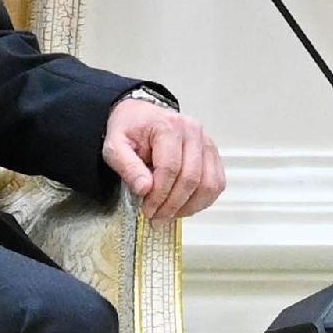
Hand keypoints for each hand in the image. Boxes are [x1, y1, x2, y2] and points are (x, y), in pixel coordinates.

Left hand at [106, 94, 226, 223]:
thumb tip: (145, 188)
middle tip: (157, 217)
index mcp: (168, 127)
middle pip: (191, 178)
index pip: (170, 168)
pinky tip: (185, 206)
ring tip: (171, 214)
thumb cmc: (130, 130)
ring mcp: (206, 143)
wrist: (141, 115)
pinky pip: (217, 183)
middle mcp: (193, 132)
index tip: (147, 209)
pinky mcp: (212, 153)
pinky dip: (203, 200)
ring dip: (190, 206)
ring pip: (209, 183)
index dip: (159, 194)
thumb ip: (127, 166)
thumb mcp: (115, 146)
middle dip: (173, 204)